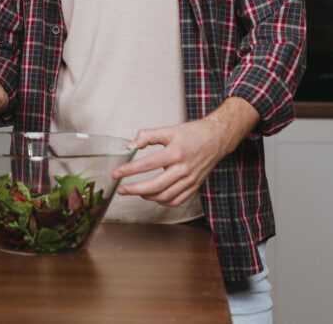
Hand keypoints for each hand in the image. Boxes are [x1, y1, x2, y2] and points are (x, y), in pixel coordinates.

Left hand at [111, 97, 260, 206]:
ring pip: (165, 196)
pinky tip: (153, 196)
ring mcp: (190, 180)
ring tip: (134, 191)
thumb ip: (147, 136)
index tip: (116, 174)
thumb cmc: (192, 134)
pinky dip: (163, 202)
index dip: (129, 170)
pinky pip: (177, 201)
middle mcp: (183, 169)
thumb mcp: (168, 130)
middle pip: (155, 186)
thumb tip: (130, 146)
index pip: (147, 164)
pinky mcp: (195, 186)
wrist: (217, 139)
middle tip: (121, 189)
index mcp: (175, 153)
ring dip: (147, 196)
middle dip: (134, 189)